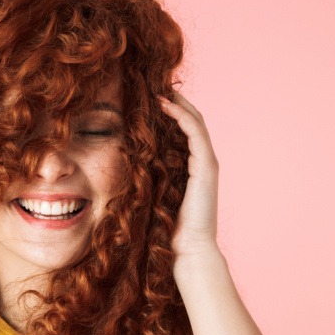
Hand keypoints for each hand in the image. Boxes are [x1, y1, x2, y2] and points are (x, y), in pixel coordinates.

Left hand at [158, 92, 219, 260]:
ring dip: (178, 103)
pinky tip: (165, 105)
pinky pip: (195, 133)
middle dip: (175, 101)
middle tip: (155, 86)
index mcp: (192, 166)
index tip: (150, 99)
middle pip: (192, 120)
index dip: (171, 112)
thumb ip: (150, 176)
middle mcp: (203, 161)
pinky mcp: (207, 167)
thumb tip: (127, 163)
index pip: (184, 130)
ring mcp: (207, 163)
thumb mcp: (156, 194)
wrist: (188, 248)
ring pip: (195, 122)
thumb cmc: (168, 227)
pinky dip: (181, 116)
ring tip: (159, 90)